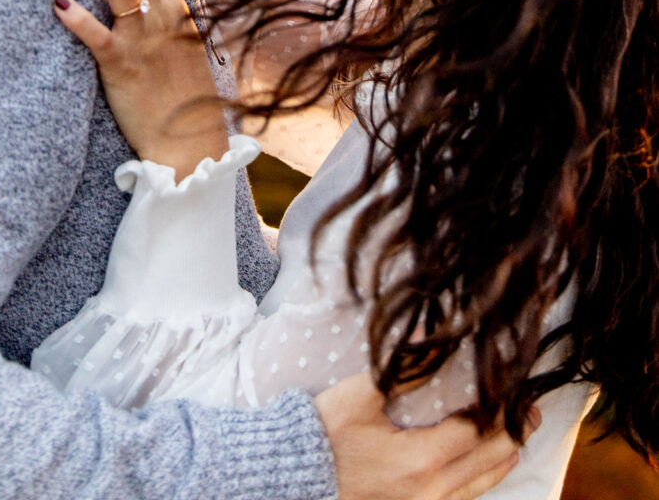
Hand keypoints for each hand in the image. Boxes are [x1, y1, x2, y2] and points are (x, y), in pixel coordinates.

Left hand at [54, 0, 228, 178]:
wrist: (189, 139)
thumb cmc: (184, 93)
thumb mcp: (184, 44)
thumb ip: (165, 14)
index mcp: (177, 10)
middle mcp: (162, 18)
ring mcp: (143, 40)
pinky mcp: (122, 66)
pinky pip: (97, 36)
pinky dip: (77, 17)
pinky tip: (58, 0)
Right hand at [314, 373, 538, 499]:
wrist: (293, 478)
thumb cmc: (324, 434)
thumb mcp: (361, 395)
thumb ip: (401, 369)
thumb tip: (431, 338)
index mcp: (421, 459)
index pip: (477, 430)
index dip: (499, 407)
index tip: (513, 385)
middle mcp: (430, 490)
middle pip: (487, 460)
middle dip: (512, 431)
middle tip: (530, 409)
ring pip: (479, 485)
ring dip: (502, 458)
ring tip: (520, 436)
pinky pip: (461, 498)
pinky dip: (481, 480)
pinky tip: (486, 469)